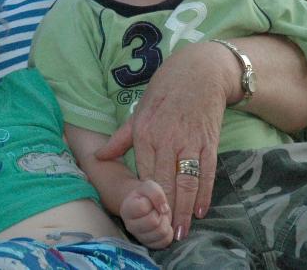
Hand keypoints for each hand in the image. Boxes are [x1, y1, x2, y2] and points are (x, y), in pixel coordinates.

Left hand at [95, 40, 232, 240]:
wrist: (199, 72)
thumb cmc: (164, 90)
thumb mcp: (138, 110)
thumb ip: (120, 138)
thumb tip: (98, 156)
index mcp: (145, 132)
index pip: (144, 172)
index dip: (146, 196)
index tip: (144, 216)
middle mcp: (167, 139)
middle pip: (166, 182)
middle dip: (165, 210)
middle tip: (165, 235)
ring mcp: (189, 141)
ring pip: (187, 181)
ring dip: (184, 209)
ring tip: (182, 231)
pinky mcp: (209, 142)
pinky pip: (206, 172)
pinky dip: (204, 193)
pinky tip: (200, 210)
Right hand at [119, 178, 171, 248]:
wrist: (144, 206)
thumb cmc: (145, 195)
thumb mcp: (149, 187)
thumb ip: (155, 193)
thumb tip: (164, 209)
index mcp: (127, 209)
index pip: (143, 208)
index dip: (151, 203)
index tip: (150, 201)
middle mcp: (130, 225)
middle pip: (153, 222)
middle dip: (159, 213)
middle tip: (157, 210)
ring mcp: (139, 237)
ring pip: (161, 233)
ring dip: (165, 222)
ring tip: (159, 217)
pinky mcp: (150, 245)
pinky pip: (165, 242)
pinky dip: (168, 233)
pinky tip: (162, 225)